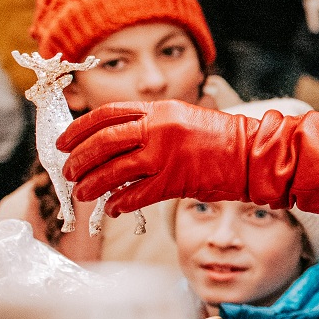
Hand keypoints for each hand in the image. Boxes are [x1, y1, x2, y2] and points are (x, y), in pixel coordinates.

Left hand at [60, 102, 318, 217]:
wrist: (255, 155)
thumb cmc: (223, 138)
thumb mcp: (184, 118)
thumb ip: (152, 124)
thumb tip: (117, 140)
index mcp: (158, 110)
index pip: (106, 116)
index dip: (79, 130)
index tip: (63, 143)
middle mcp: (157, 130)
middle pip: (102, 143)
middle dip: (79, 159)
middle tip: (68, 171)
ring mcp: (165, 156)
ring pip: (113, 172)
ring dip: (92, 184)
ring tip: (83, 193)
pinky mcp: (174, 182)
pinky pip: (135, 195)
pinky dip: (119, 203)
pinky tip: (112, 208)